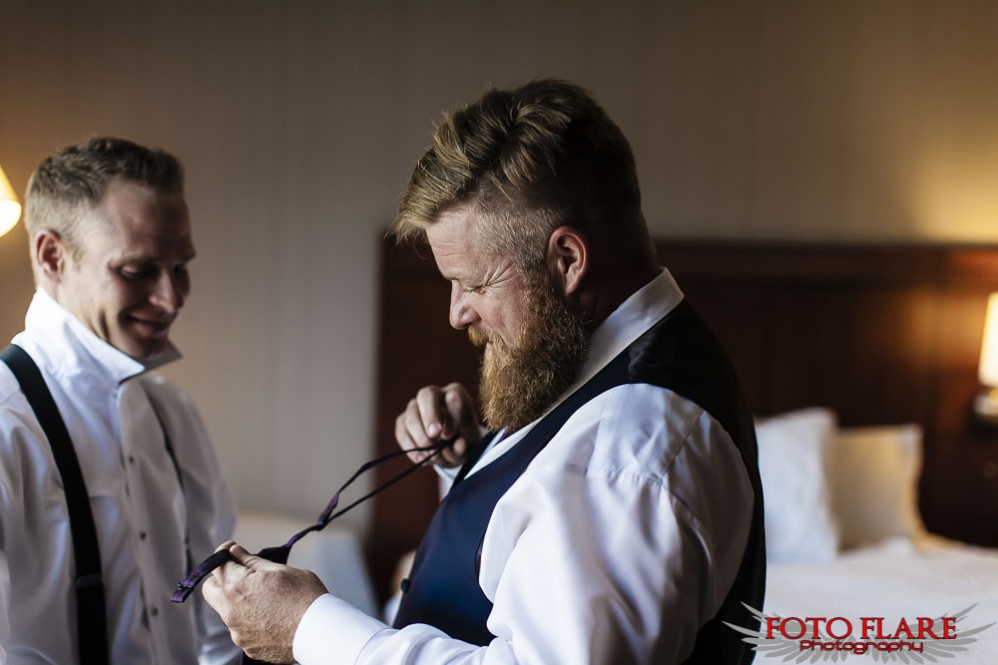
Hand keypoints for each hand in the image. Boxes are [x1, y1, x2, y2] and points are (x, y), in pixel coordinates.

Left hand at [202, 541, 327, 663]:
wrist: (319, 633)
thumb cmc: (305, 597)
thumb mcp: (280, 570)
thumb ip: (252, 561)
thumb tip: (235, 552)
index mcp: (237, 587)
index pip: (216, 564)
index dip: (224, 553)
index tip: (232, 549)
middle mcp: (230, 612)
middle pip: (210, 589)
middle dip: (221, 578)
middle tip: (241, 572)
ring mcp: (237, 632)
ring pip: (225, 610)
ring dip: (235, 600)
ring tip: (262, 596)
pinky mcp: (247, 646)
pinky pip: (240, 628)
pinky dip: (248, 619)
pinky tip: (269, 615)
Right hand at [395, 383, 482, 467]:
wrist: (453, 448)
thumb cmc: (464, 439)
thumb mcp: (470, 441)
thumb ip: (465, 442)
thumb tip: (458, 446)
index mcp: (455, 393)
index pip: (453, 394)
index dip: (451, 413)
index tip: (450, 434)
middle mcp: (433, 395)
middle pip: (425, 395)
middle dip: (429, 416)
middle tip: (434, 436)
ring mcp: (415, 407)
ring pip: (411, 416)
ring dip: (420, 438)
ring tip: (433, 456)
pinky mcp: (403, 421)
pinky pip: (401, 432)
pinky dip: (411, 448)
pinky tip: (423, 459)